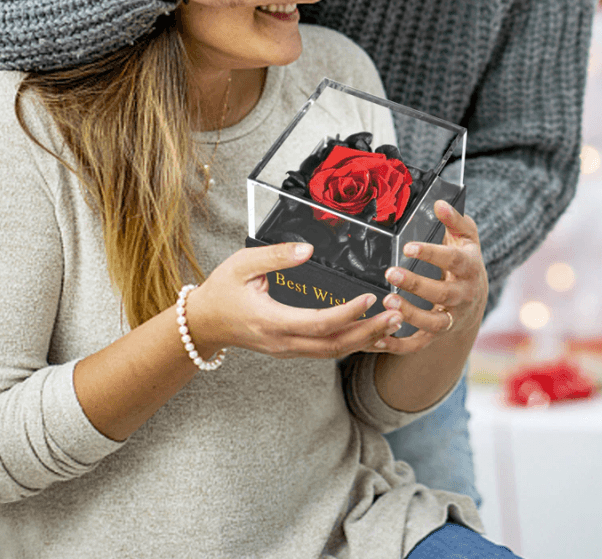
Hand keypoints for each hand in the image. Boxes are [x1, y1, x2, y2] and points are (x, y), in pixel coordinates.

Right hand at [185, 242, 404, 359]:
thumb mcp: (242, 264)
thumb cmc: (221, 291)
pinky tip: (371, 336)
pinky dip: (351, 344)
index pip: (319, 323)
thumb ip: (275, 256)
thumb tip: (307, 249)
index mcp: (273, 321)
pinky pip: (325, 351)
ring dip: (365, 340)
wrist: (204, 323)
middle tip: (397, 316)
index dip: (348, 313)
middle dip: (369, 333)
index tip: (370, 298)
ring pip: (333, 352)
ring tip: (393, 324)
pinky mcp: (290, 349)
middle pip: (334, 345)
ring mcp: (287, 350)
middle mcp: (283, 342)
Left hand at [371, 200, 487, 354]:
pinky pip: (418, 344)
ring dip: (409, 314)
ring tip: (387, 302)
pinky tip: (377, 339)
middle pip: (441, 294)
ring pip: (432, 323)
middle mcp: (463, 296)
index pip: (453, 261)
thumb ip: (454, 219)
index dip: (432, 254)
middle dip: (416, 285)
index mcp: (469, 268)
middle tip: (391, 273)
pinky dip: (398, 345)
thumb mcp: (466, 237)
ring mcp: (451, 318)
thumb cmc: (465, 260)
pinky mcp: (437, 334)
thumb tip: (440, 203)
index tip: (409, 247)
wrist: (477, 296)